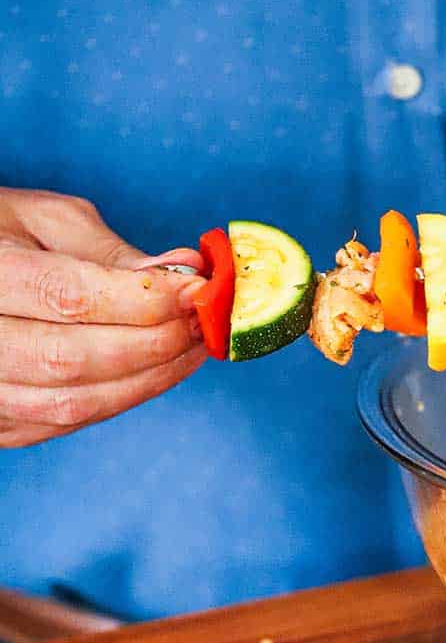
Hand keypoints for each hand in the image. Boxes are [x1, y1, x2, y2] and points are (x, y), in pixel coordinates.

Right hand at [0, 187, 206, 445]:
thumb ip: (111, 253)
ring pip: (73, 403)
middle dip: (154, 344)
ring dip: (148, 378)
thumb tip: (185, 274)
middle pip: (71, 359)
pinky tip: (158, 371)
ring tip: (192, 346)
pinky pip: (67, 422)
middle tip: (204, 321)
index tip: (197, 291)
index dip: (143, 301)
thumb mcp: (44, 220)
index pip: (67, 298)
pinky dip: (122, 397)